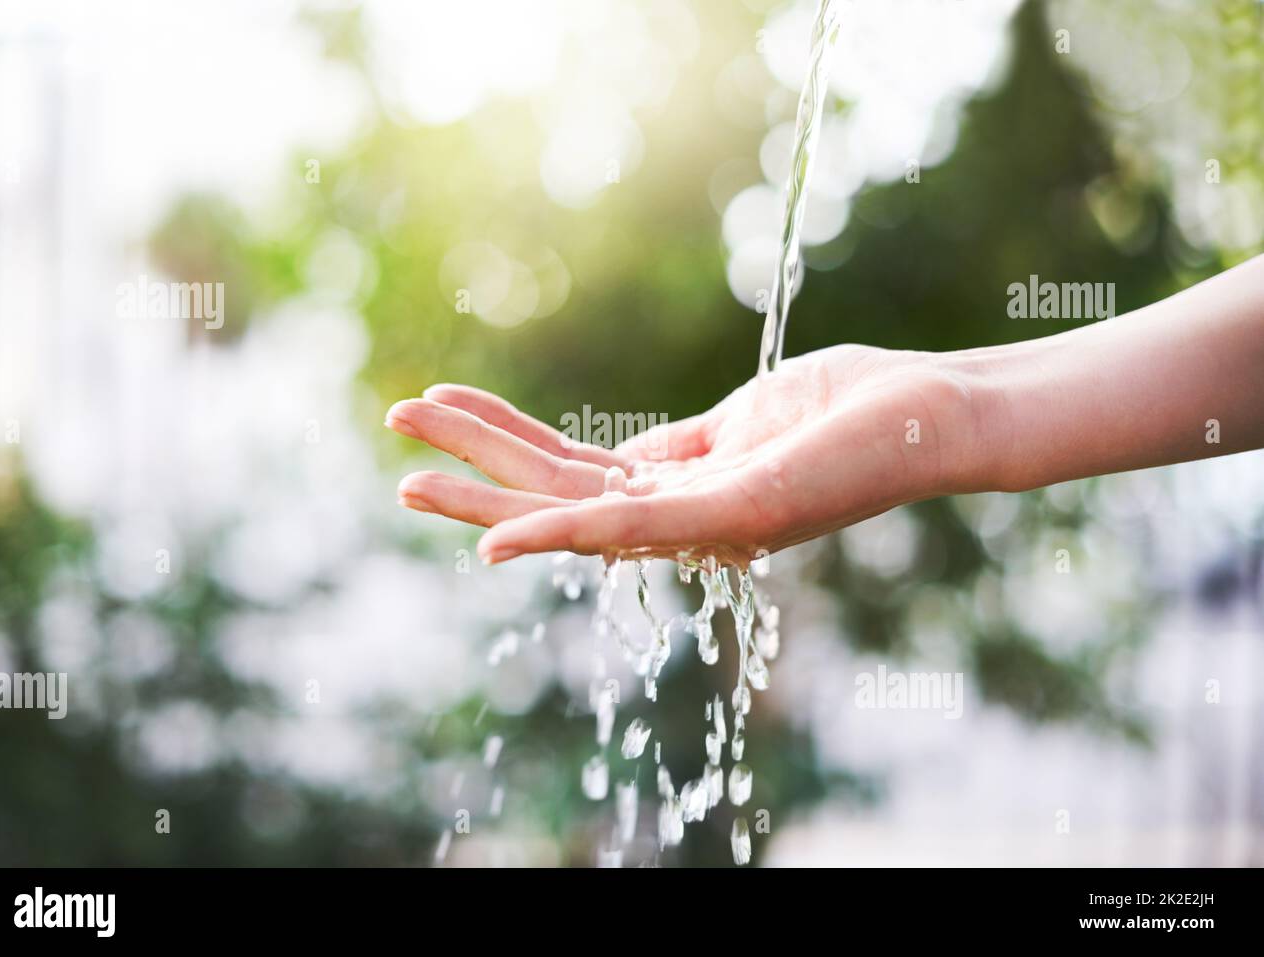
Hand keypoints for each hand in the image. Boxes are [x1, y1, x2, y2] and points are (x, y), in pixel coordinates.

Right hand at [385, 344, 980, 564]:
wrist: (936, 412)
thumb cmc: (850, 410)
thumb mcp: (742, 422)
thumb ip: (678, 447)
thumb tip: (621, 458)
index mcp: (680, 490)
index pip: (571, 475)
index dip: (502, 442)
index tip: (441, 402)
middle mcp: (682, 517)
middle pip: (555, 496)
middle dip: (472, 470)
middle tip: (394, 445)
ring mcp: (705, 521)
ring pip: (573, 515)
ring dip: (486, 498)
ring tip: (409, 471)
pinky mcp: (736, 512)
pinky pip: (632, 527)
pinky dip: (558, 538)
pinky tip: (496, 540)